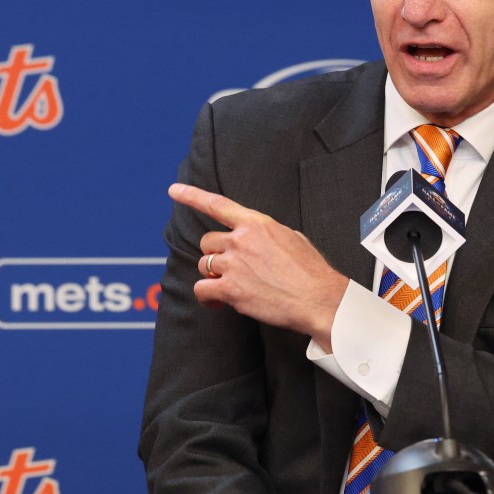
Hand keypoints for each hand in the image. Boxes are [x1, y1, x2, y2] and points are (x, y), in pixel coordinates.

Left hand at [168, 183, 347, 350]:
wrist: (318, 298)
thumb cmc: (311, 271)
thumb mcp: (292, 238)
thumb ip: (267, 234)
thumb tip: (256, 240)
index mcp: (257, 223)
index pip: (218, 205)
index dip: (192, 196)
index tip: (174, 190)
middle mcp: (241, 240)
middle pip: (208, 242)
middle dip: (215, 255)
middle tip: (230, 269)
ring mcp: (233, 264)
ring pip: (204, 265)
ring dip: (213, 276)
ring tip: (231, 288)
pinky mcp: (230, 289)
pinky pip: (202, 289)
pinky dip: (207, 297)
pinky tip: (218, 303)